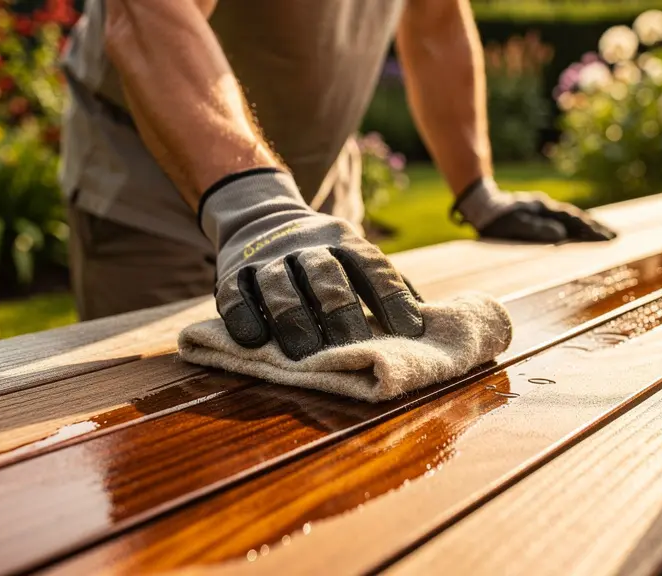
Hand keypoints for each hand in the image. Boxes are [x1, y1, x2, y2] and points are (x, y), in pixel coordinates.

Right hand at [200, 169, 424, 359]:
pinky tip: (253, 341)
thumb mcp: (353, 253)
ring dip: (293, 319)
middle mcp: (306, 245)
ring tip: (304, 355)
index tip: (410, 332)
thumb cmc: (321, 254)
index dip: (392, 298)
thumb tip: (429, 322)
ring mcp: (267, 258)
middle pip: (326, 276)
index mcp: (343, 240)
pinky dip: (243, 316)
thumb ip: (383, 283)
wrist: (259, 216)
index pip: (372, 266)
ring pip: (280, 285)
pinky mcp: (232, 273)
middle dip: (341, 312)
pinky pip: (235, 294)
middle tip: (354, 349)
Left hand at [452, 178, 616, 242]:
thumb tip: (561, 234)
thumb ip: (536, 228)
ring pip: (571, 219)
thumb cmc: (496, 220)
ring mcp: (544, 211)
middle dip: (596, 228)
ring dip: (589, 227)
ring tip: (606, 235)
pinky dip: (576, 227)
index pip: (573, 220)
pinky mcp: (539, 215)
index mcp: (544, 210)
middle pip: (577, 218)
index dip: (590, 230)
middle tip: (616, 237)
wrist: (482, 205)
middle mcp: (547, 208)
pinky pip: (562, 221)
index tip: (607, 238)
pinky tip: (582, 233)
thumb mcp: (514, 224)